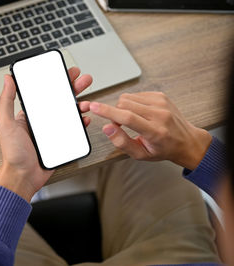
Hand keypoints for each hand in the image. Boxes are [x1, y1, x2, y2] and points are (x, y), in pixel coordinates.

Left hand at [0, 67, 92, 201]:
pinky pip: (74, 130)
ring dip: (80, 104)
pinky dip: (81, 122)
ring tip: (88, 101)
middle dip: (73, 88)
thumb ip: (6, 101)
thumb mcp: (6, 123)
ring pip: (70, 113)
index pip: (45, 93)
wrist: (23, 176)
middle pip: (61, 100)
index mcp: (30, 114)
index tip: (66, 72)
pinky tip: (85, 118)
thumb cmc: (12, 153)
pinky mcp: (61, 142)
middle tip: (84, 79)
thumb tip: (7, 79)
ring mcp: (52, 132)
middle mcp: (42, 121)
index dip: (57, 81)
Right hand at [90, 92, 211, 169]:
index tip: (94, 107)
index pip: (127, 117)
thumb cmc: (163, 149)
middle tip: (120, 124)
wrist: (186, 141)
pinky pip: (136, 95)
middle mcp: (160, 115)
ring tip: (132, 119)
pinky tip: (140, 113)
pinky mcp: (161, 96)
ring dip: (123, 107)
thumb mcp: (140, 154)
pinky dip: (132, 103)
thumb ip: (121, 142)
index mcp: (155, 131)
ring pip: (128, 97)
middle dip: (115, 112)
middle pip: (124, 104)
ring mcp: (161, 103)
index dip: (107, 111)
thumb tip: (107, 128)